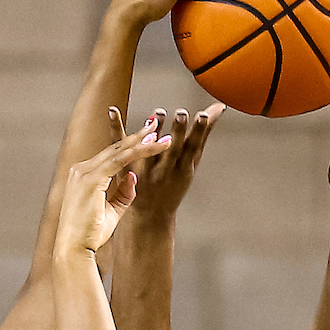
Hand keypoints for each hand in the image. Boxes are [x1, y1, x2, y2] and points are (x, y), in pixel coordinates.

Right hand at [55, 121, 171, 255]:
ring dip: (142, 142)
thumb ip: (123, 194)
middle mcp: (82, 170)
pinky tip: (153, 146)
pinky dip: (137, 152)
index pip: (110, 155)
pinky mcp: (91, 179)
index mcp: (84, 176)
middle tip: (156, 123)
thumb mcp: (112, 212)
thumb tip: (134, 176)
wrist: (74, 249)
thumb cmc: (90, 235)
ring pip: (119, 151)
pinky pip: (119, 161)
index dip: (130, 145)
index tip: (147, 136)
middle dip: (138, 135)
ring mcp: (85, 172)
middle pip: (115, 148)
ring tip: (162, 134)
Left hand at [109, 103, 223, 219]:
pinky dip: (116, 126)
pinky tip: (113, 110)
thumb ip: (200, 139)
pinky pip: (118, 145)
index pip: (193, 149)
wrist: (150, 219)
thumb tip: (216, 112)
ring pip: (148, 150)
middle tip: (181, 114)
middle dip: (178, 131)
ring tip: (158, 113)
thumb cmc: (172, 189)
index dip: (199, 132)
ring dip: (154, 131)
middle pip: (172, 150)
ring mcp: (143, 171)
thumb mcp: (190, 166)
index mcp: (183, 171)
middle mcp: (164, 171)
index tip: (203, 116)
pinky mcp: (124, 168)